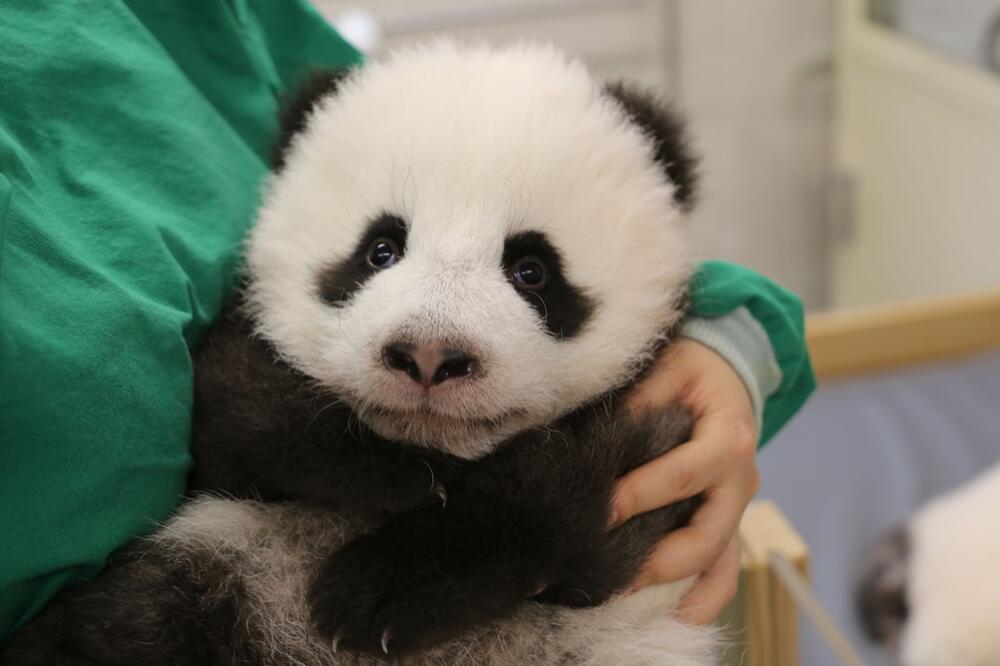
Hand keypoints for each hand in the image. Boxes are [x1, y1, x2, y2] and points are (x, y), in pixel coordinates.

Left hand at [613, 338, 759, 623]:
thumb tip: (603, 447)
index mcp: (729, 439)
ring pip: (719, 566)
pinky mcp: (727, 525)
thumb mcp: (670, 368)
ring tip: (632, 605)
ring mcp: (736, 509)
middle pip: (705, 536)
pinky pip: (722, 573)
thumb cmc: (693, 371)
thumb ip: (641, 402)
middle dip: (656, 559)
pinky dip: (701, 598)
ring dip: (679, 591)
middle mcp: (740, 483)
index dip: (638, 495)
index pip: (680, 475)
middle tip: (609, 571)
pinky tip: (670, 617)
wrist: (729, 374)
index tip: (598, 510)